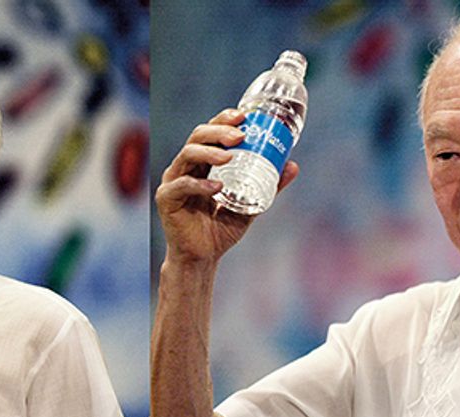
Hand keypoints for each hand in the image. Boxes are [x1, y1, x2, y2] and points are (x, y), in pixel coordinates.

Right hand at [156, 109, 300, 264]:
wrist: (202, 258)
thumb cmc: (220, 229)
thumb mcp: (251, 204)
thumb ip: (268, 186)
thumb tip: (292, 165)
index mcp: (203, 163)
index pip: (210, 131)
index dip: (225, 119)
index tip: (245, 116)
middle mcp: (186, 167)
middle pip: (197, 136)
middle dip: (219, 130)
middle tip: (240, 135)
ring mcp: (173, 181)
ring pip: (187, 154)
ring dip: (209, 151)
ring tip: (230, 156)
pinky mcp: (167, 198)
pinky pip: (182, 185)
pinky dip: (200, 184)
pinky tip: (216, 187)